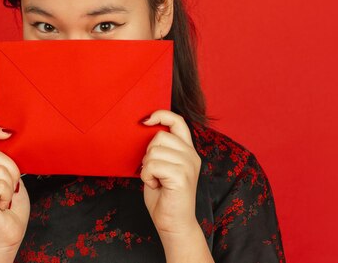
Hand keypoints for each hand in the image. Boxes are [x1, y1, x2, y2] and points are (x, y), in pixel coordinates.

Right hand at [0, 126, 29, 255]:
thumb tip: (11, 141)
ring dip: (11, 186)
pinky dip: (8, 195)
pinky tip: (3, 205)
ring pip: (0, 170)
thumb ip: (7, 162)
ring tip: (6, 198)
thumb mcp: (12, 178)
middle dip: (13, 171)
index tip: (9, 132)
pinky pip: (0, 185)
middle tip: (11, 188)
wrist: (9, 233)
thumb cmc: (12, 207)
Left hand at [139, 110, 201, 236]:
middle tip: (154, 172)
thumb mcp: (162, 166)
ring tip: (156, 180)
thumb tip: (146, 128)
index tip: (146, 121)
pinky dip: (147, 176)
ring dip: (147, 168)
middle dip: (148, 154)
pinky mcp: (182, 176)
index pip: (178, 121)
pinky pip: (152, 166)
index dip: (162, 115)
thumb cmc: (163, 196)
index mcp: (187, 151)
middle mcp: (191, 155)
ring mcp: (188, 165)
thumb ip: (160, 149)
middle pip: (159, 137)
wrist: (173, 223)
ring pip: (154, 151)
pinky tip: (156, 186)